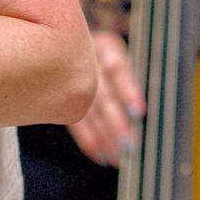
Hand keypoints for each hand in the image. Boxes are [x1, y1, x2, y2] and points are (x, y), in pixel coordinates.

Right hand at [67, 30, 142, 165]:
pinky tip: (98, 154)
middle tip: (128, 145)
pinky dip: (87, 139)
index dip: (128, 90)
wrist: (62, 42)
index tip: (138, 112)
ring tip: (116, 157)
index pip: (117, 68)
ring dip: (102, 136)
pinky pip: (73, 119)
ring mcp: (68, 78)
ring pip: (86, 109)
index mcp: (105, 46)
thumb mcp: (115, 54)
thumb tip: (140, 115)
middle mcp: (84, 59)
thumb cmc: (104, 54)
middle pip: (100, 92)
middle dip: (115, 121)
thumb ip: (126, 78)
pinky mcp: (59, 95)